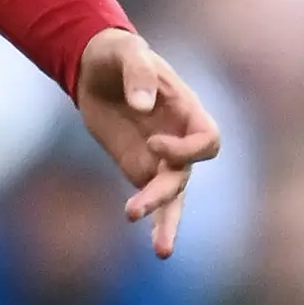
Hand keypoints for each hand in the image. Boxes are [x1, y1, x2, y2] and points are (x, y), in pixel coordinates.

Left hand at [73, 27, 222, 259]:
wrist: (95, 67)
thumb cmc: (118, 55)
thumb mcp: (126, 52)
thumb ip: (138, 73)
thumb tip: (141, 106)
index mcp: (187, 110)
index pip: (207, 139)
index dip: (186, 148)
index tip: (153, 142)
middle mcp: (180, 138)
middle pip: (185, 174)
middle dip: (163, 194)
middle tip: (133, 209)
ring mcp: (162, 158)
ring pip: (174, 195)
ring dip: (166, 221)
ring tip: (162, 252)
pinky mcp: (140, 169)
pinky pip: (154, 200)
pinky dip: (156, 222)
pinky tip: (159, 248)